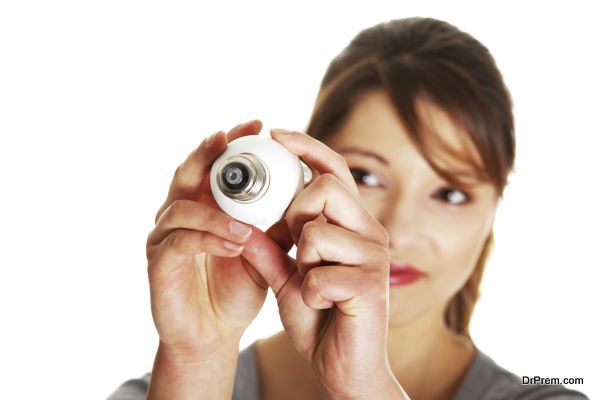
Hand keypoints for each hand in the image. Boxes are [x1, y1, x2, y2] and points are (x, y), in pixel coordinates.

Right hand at [145, 119, 286, 360]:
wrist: (212, 335)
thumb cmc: (235, 288)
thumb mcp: (263, 251)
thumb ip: (276, 225)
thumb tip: (307, 195)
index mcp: (203, 206)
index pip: (211, 165)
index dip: (230, 142)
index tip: (256, 125)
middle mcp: (179, 215)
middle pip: (186, 174)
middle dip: (208, 154)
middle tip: (230, 139)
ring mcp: (164, 239)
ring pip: (180, 209)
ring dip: (215, 213)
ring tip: (248, 227)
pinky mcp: (158, 265)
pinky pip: (178, 244)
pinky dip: (206, 240)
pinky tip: (235, 244)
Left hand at [263, 128, 402, 397]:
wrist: (344, 367)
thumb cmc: (321, 318)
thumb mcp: (288, 279)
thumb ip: (270, 249)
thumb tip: (243, 222)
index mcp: (353, 223)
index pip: (333, 170)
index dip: (306, 147)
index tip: (276, 134)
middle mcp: (370, 232)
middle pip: (325, 188)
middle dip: (297, 214)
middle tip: (298, 246)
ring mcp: (374, 258)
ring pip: (318, 231)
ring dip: (304, 262)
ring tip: (314, 284)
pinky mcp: (371, 286)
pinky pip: (320, 274)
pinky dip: (309, 294)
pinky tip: (324, 307)